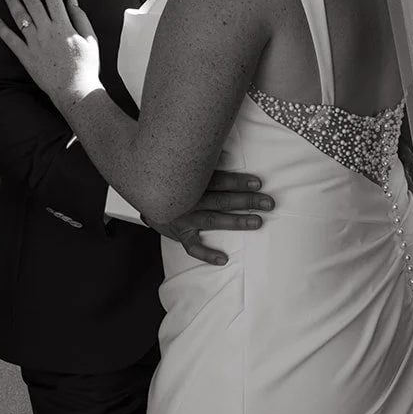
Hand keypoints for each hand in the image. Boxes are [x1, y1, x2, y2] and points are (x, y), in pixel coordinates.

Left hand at [0, 0, 100, 110]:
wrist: (75, 91)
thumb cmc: (86, 66)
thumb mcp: (91, 39)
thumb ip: (80, 17)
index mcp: (64, 25)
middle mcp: (47, 30)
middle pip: (32, 1)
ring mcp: (34, 43)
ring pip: (19, 16)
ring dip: (11, 0)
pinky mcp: (26, 56)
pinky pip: (10, 40)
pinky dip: (1, 28)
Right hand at [146, 171, 273, 265]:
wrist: (145, 191)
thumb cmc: (171, 175)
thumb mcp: (184, 163)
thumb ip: (205, 160)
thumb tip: (225, 154)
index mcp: (190, 180)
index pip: (218, 180)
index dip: (238, 182)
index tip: (257, 183)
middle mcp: (187, 199)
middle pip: (220, 200)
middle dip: (245, 201)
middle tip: (267, 203)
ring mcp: (183, 218)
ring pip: (212, 220)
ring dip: (236, 221)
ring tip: (257, 222)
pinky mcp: (179, 233)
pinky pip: (192, 246)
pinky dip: (207, 254)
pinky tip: (223, 259)